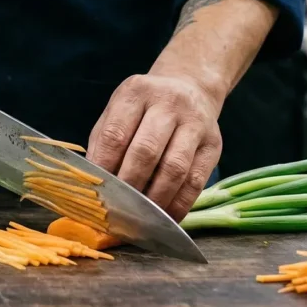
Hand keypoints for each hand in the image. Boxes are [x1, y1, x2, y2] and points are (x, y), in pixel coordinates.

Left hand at [86, 74, 222, 221]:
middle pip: (146, 151)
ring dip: (155, 199)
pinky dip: (179, 205)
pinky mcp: (214, 145)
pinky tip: (166, 217)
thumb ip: (103, 143)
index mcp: (136, 93)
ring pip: (174, 168)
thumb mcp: (118, 111)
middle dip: (130, 186)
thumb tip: (92, 184)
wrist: (190, 88)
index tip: (98, 193)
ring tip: (141, 218)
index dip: (105, 167)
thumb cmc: (145, 108)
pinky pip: (196, 181)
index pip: (116, 134)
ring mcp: (195, 123)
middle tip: (118, 210)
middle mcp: (169, 103)